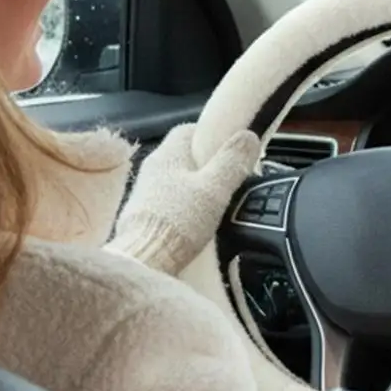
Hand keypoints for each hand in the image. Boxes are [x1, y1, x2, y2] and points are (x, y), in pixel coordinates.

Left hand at [109, 123, 262, 275]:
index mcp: (168, 154)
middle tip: (227, 178)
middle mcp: (151, 168)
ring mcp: (144, 192)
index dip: (211, 136)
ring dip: (193, 187)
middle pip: (182, 156)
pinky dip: (182, 206)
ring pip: (174, 179)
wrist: (144, 259)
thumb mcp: (215, 188)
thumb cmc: (179, 220)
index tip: (230, 150)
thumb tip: (248, 136)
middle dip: (205, 164)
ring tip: (214, 202)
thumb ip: (232, 161)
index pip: (189, 130)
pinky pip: (167, 201)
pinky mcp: (141, 215)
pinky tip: (194, 221)